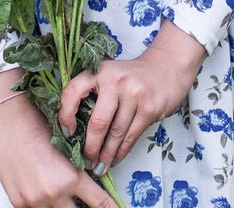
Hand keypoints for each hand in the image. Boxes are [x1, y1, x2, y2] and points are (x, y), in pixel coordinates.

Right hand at [0, 87, 118, 207]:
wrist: (10, 120)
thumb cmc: (40, 125)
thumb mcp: (68, 147)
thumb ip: (78, 170)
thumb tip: (90, 182)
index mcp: (71, 178)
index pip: (99, 203)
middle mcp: (54, 194)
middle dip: (83, 207)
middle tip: (84, 198)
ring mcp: (34, 201)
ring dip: (62, 203)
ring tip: (58, 186)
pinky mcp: (19, 202)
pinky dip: (43, 202)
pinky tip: (41, 187)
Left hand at [58, 20, 206, 173]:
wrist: (168, 66)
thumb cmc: (132, 76)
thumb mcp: (110, 74)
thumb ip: (94, 94)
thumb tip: (75, 130)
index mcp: (100, 70)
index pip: (73, 92)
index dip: (65, 115)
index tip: (67, 133)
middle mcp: (116, 80)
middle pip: (98, 122)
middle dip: (90, 147)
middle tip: (85, 161)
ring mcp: (135, 94)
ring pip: (116, 133)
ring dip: (106, 155)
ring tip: (99, 167)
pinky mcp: (149, 108)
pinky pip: (131, 136)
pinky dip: (121, 152)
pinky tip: (115, 159)